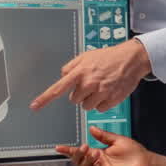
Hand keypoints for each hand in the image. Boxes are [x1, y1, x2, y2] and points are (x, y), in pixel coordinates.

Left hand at [30, 38, 150, 111]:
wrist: (131, 59)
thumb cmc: (108, 57)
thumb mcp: (86, 56)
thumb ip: (71, 66)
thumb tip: (63, 76)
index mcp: (80, 72)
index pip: (58, 88)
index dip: (45, 98)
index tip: (34, 106)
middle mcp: (88, 83)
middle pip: (74, 100)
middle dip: (80, 93)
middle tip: (91, 83)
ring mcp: (101, 92)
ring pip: (86, 106)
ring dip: (91, 99)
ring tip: (100, 87)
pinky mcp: (111, 100)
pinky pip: (100, 109)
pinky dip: (102, 103)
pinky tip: (108, 91)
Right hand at [55, 126, 165, 165]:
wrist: (147, 165)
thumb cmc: (136, 154)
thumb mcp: (117, 140)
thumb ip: (103, 135)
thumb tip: (92, 128)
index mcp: (98, 154)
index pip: (80, 153)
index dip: (69, 150)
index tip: (59, 147)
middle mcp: (97, 164)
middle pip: (78, 162)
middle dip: (78, 154)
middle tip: (84, 147)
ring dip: (86, 162)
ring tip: (94, 154)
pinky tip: (97, 165)